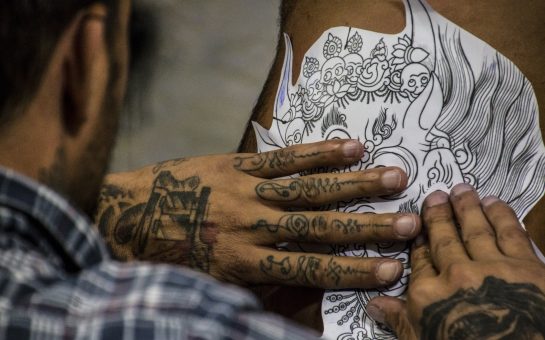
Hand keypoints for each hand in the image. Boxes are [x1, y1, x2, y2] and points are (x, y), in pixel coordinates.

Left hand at [97, 139, 418, 289]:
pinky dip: (318, 153)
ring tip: (393, 178)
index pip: (310, 269)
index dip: (353, 271)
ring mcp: (246, 190)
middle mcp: (251, 226)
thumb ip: (260, 286)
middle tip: (409, 222)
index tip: (391, 269)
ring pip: (308, 188)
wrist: (126, 216)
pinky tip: (350, 147)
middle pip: (319, 227)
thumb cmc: (170, 257)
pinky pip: (283, 158)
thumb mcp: (213, 284)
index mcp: (244, 263)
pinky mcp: (237, 164)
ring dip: (353, 184)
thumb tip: (307, 294)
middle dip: (367, 227)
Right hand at [367, 184, 544, 339]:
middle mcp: (456, 275)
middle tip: (435, 195)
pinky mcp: (527, 267)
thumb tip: (373, 304)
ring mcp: (492, 268)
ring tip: (462, 190)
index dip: (418, 243)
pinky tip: (494, 203)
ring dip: (468, 208)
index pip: (420, 262)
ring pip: (476, 230)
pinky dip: (502, 216)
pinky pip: (511, 234)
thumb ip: (401, 322)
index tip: (417, 229)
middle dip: (439, 216)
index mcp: (429, 296)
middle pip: (444, 239)